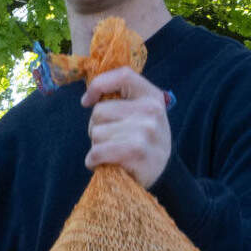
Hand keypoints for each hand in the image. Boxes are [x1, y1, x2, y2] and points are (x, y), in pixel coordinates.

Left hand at [82, 68, 173, 189]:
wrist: (163, 175)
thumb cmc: (144, 142)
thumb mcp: (142, 115)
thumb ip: (123, 101)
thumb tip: (89, 98)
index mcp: (151, 96)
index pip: (123, 75)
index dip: (99, 84)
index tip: (87, 101)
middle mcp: (151, 110)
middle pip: (99, 111)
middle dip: (96, 128)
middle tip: (111, 140)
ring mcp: (145, 130)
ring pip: (96, 133)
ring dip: (96, 147)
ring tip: (112, 153)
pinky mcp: (136, 152)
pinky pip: (97, 152)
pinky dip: (93, 161)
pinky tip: (103, 164)